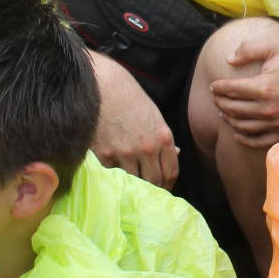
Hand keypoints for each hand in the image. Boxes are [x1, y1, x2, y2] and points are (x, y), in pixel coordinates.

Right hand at [90, 52, 175, 185]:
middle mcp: (147, 148)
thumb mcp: (153, 115)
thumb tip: (176, 154)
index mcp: (163, 137)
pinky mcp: (104, 154)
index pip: (171, 172)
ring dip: (133, 184)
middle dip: (153, 188)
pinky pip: (112, 174)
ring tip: (129, 183)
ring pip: (134, 182)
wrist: (103, 85)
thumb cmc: (129, 98)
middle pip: (155, 181)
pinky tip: (112, 168)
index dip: (168, 185)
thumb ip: (163, 138)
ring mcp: (125, 153)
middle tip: (147, 192)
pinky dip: (113, 174)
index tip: (164, 188)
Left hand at [209, 30, 278, 145]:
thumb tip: (229, 60)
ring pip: (243, 126)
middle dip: (220, 103)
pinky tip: (237, 131)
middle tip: (217, 98)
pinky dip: (244, 138)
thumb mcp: (275, 46)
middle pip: (234, 109)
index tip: (214, 86)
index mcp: (265, 87)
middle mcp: (270, 108)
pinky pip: (259, 140)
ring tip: (223, 112)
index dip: (219, 88)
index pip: (231, 90)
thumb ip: (249, 49)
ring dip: (229, 119)